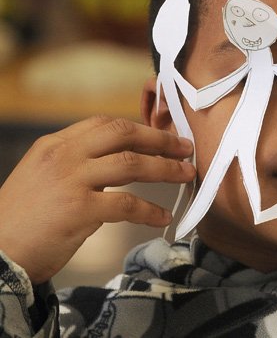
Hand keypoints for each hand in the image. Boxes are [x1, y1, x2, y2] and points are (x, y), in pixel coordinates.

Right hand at [0, 116, 194, 283]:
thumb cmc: (23, 219)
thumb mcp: (44, 176)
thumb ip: (77, 163)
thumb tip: (120, 160)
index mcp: (55, 144)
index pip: (104, 123)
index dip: (139, 127)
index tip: (161, 136)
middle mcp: (63, 155)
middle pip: (123, 133)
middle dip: (160, 139)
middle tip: (184, 147)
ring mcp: (71, 180)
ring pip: (131, 163)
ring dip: (165, 169)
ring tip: (186, 174)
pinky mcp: (79, 209)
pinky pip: (127, 204)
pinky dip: (150, 211)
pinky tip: (162, 217)